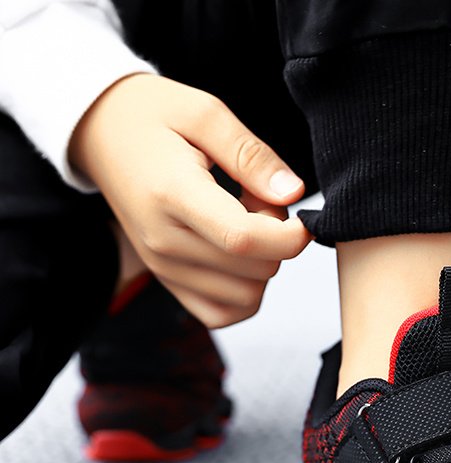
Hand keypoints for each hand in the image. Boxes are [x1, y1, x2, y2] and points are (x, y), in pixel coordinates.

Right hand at [69, 74, 312, 327]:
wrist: (99, 134)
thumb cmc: (152, 116)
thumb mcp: (205, 113)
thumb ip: (252, 155)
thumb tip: (293, 194)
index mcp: (172, 194)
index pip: (243, 240)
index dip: (290, 236)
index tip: (302, 217)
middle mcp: (164, 241)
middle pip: (254, 271)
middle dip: (277, 241)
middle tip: (259, 200)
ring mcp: (163, 267)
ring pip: (247, 297)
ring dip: (263, 265)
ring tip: (244, 223)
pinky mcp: (167, 281)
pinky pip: (223, 313)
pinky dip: (245, 294)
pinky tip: (239, 256)